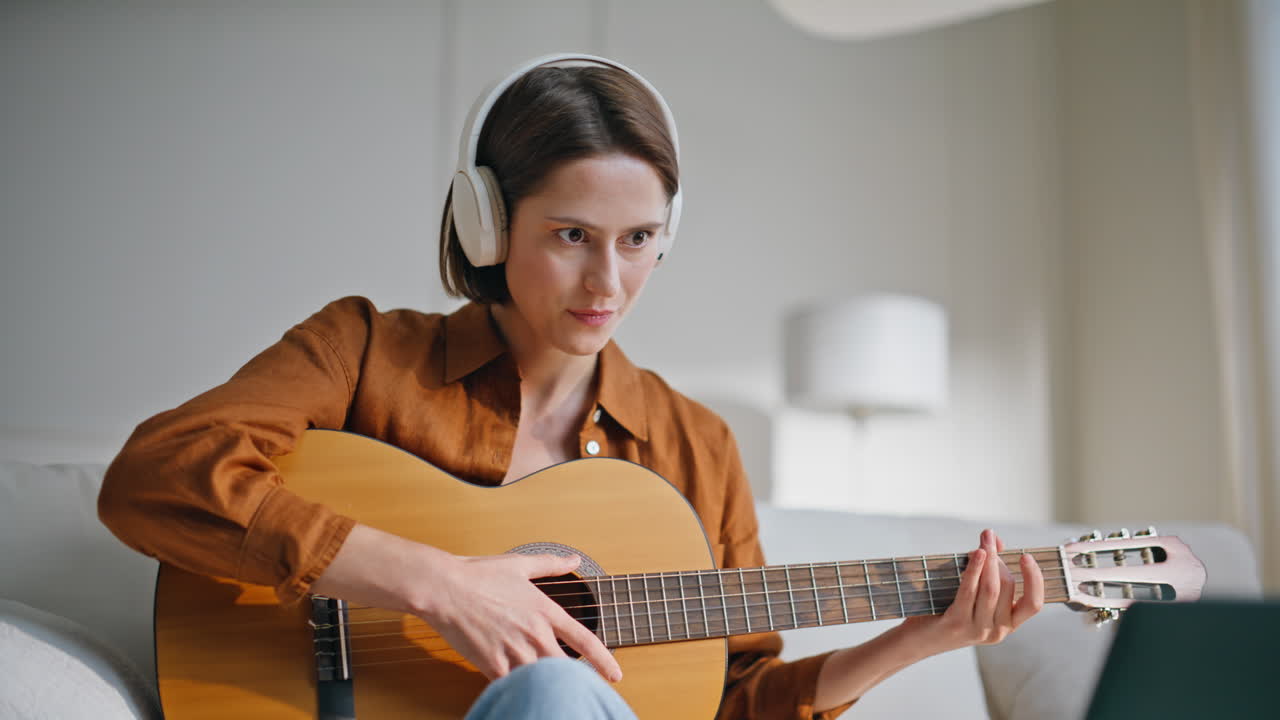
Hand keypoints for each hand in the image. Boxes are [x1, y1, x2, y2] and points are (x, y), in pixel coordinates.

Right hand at [421, 551, 621, 682]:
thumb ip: (551, 565)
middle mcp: (534, 632)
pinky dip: (516, 690)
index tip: (615, 674)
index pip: (584, 639)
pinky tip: (517, 691)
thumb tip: (574, 558)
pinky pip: (512, 686)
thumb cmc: (478, 575)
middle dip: (572, 679)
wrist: (444, 588)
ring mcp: (514, 650)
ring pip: (541, 679)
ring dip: (545, 684)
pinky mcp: (492, 664)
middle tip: (576, 688)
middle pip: (565, 667)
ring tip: (547, 691)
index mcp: (544, 610)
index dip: (604, 660)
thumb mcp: (520, 565)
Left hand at [896, 528, 1043, 656]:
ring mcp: (978, 630)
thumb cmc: (947, 612)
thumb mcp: (974, 596)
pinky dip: (974, 569)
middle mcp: (997, 631)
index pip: (1034, 604)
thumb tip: (997, 541)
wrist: (918, 641)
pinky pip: (969, 590)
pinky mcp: (957, 624)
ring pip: (991, 587)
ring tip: (984, 540)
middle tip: (988, 537)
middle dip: (999, 557)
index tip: (1026, 556)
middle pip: (1007, 587)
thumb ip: (989, 571)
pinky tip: (976, 554)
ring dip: (989, 558)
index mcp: (1007, 625)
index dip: (1035, 579)